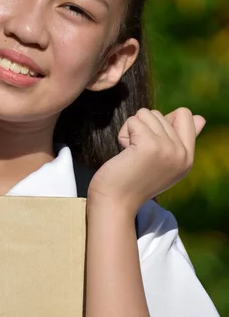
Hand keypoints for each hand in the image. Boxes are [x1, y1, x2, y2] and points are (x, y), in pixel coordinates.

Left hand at [87, 108, 205, 215]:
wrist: (116, 202)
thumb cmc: (134, 180)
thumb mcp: (164, 162)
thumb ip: (180, 140)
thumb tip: (200, 117)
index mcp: (188, 158)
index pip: (186, 115)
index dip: (163, 120)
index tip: (151, 141)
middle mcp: (182, 153)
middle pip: (159, 114)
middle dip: (142, 129)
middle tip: (137, 155)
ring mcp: (168, 148)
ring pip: (145, 114)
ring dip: (131, 130)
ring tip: (131, 153)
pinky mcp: (150, 145)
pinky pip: (133, 121)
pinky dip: (123, 134)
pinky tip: (124, 153)